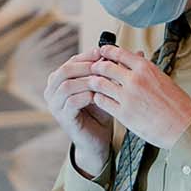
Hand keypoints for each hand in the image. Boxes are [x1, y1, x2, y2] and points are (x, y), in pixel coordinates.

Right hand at [43, 52, 114, 173]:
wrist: (98, 139)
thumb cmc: (100, 112)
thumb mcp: (106, 87)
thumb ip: (115, 69)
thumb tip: (138, 51)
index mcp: (59, 80)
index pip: (71, 61)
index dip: (87, 56)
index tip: (104, 53)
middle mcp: (52, 90)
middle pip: (65, 70)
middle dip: (85, 66)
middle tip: (103, 65)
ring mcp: (55, 105)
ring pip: (67, 84)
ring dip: (86, 80)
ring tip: (103, 80)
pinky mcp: (63, 117)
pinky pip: (72, 101)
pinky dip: (86, 95)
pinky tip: (99, 96)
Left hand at [83, 46, 190, 148]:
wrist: (184, 127)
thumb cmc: (178, 106)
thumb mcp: (164, 80)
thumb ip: (147, 71)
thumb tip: (136, 62)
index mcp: (146, 68)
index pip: (120, 53)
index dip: (107, 51)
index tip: (102, 52)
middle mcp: (135, 80)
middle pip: (105, 67)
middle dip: (96, 67)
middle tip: (92, 69)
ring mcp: (128, 97)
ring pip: (99, 83)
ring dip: (93, 83)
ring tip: (92, 84)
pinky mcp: (123, 113)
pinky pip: (102, 101)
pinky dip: (97, 98)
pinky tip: (98, 98)